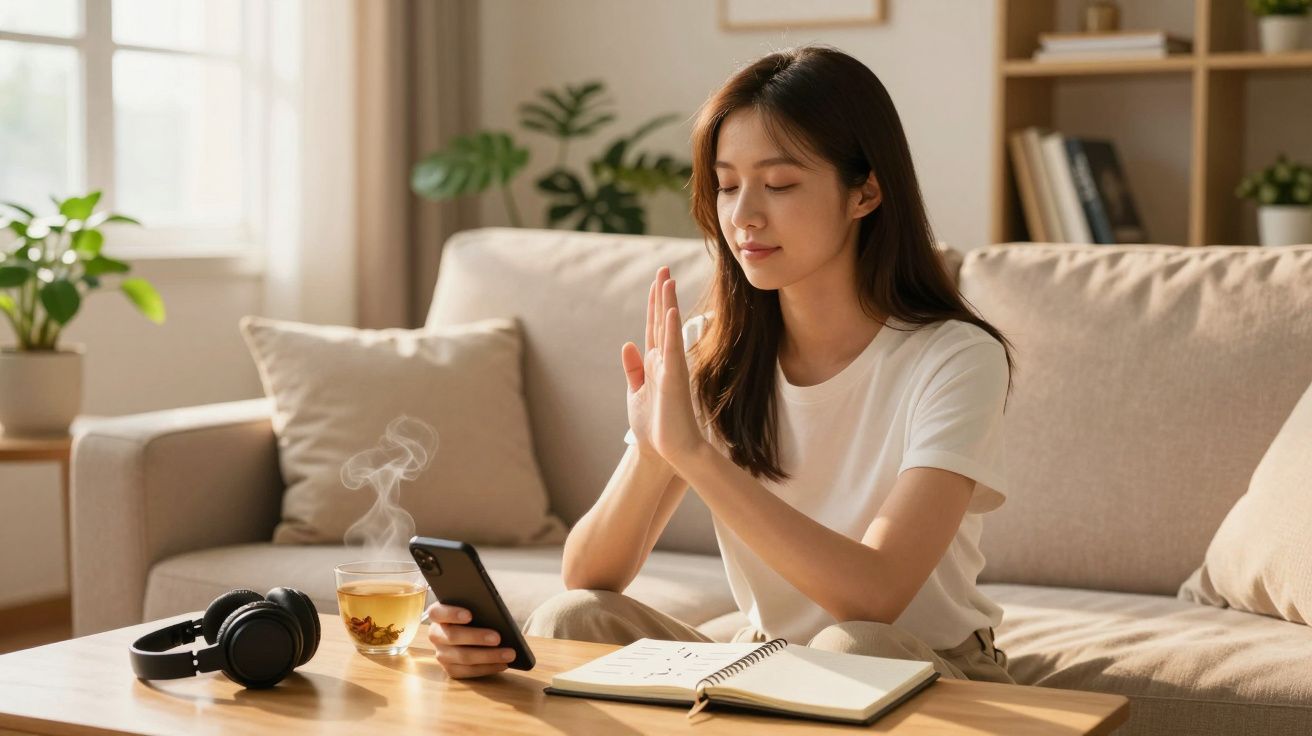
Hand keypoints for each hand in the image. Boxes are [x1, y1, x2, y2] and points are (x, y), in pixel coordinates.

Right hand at [425, 602, 516, 678]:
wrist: (476, 630)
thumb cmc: (477, 614)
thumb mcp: (476, 606)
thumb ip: (479, 607)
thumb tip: (494, 614)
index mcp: (438, 614)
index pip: (437, 612)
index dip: (451, 613)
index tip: (470, 615)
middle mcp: (436, 635)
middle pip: (452, 636)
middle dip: (477, 637)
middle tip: (498, 638)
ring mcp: (441, 654)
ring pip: (463, 657)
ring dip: (488, 656)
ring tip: (509, 653)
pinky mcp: (450, 669)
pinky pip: (468, 671)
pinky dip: (488, 668)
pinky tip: (503, 664)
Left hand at [620, 267, 706, 466]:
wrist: (665, 451)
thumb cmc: (653, 426)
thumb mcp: (636, 393)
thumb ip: (633, 368)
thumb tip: (627, 343)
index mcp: (655, 363)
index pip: (653, 327)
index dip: (655, 304)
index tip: (658, 281)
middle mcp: (665, 361)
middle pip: (661, 321)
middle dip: (662, 295)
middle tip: (663, 269)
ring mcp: (671, 368)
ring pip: (667, 329)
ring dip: (667, 304)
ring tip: (667, 279)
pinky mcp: (673, 379)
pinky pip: (672, 350)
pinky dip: (670, 330)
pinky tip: (670, 311)